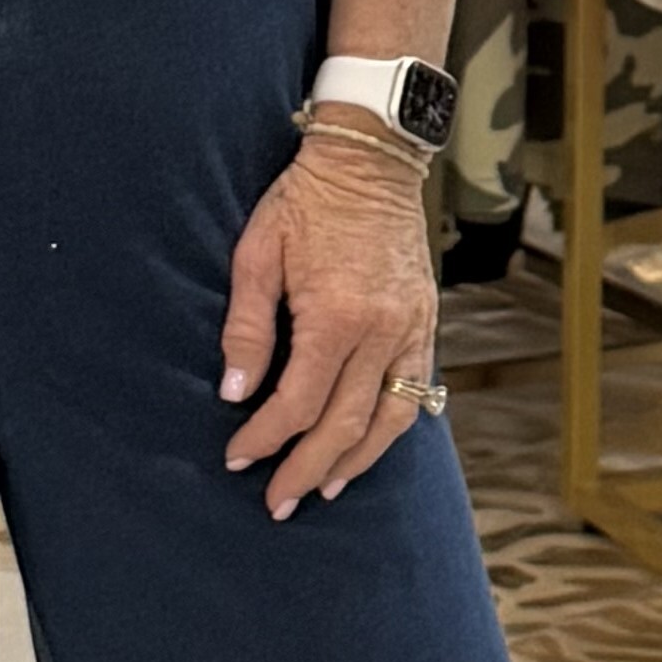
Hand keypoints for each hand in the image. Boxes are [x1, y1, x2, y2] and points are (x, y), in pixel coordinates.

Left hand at [217, 123, 439, 517]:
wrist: (370, 160)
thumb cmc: (304, 201)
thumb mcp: (257, 254)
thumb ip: (247, 329)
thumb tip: (234, 393)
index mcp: (335, 314)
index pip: (298, 402)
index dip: (264, 438)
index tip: (237, 458)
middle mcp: (381, 329)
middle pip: (345, 423)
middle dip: (307, 468)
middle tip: (277, 501)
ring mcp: (411, 327)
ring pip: (390, 417)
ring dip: (357, 460)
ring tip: (325, 487)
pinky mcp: (427, 321)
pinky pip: (416, 388)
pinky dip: (393, 425)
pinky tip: (369, 444)